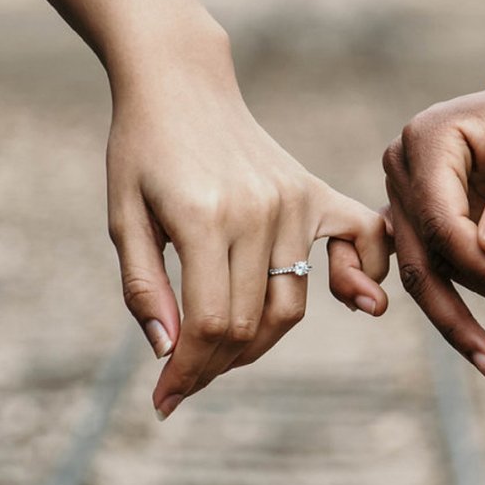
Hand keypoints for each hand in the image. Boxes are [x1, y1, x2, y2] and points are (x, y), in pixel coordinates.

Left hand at [106, 32, 389, 418]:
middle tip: (186, 378)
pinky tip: (352, 299)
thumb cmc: (141, 149)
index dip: (187, 372)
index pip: (209, 324)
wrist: (181, 83)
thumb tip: (170, 353)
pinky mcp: (313, 191)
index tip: (165, 400)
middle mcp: (258, 211)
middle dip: (215, 365)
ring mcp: (293, 200)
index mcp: (202, 218)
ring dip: (259, 342)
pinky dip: (361, 276)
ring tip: (223, 350)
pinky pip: (360, 240)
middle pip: (250, 323)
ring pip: (291, 303)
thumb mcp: (123, 217)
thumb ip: (144, 287)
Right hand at [383, 82, 484, 376]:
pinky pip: (422, 264)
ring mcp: (406, 194)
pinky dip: (442, 299)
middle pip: (422, 256)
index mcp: (427, 139)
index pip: (441, 220)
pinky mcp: (421, 216)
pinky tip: (456, 338)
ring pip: (421, 270)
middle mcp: (404, 168)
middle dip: (461, 311)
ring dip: (458, 317)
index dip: (482, 267)